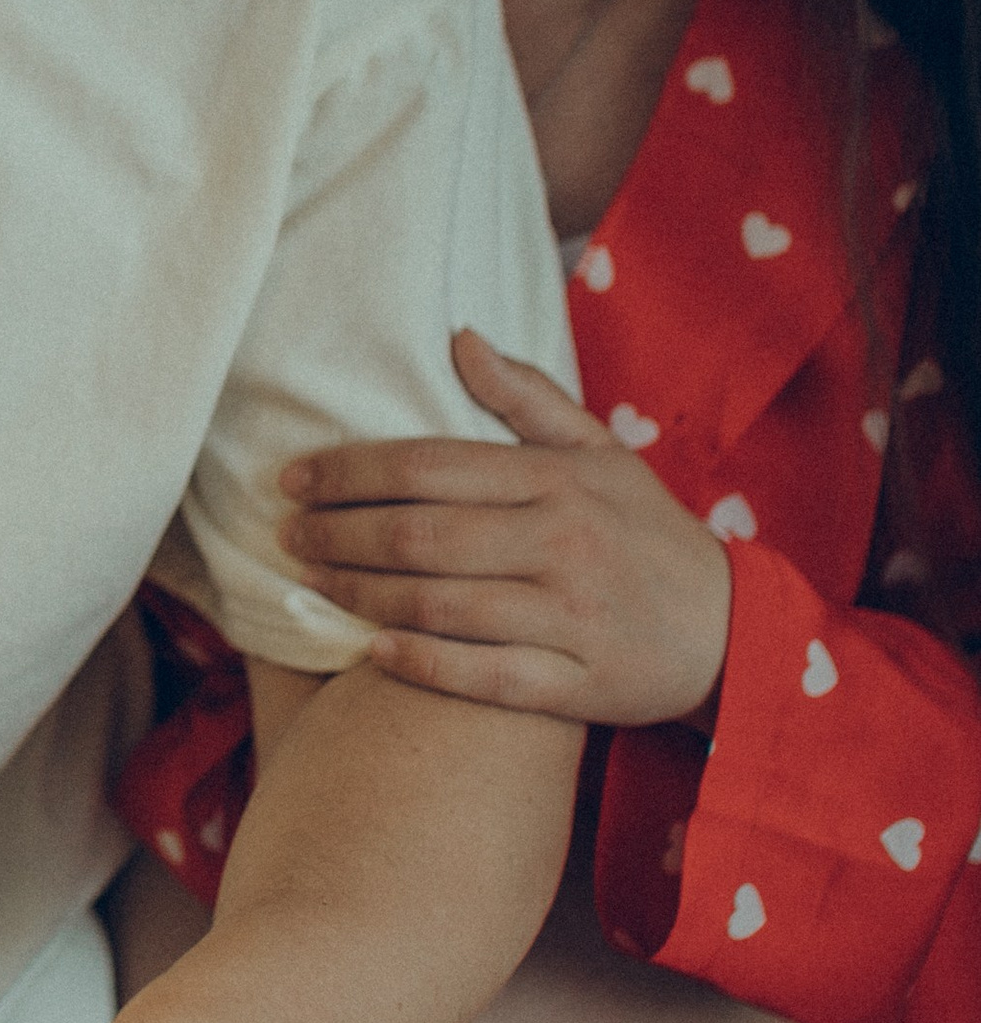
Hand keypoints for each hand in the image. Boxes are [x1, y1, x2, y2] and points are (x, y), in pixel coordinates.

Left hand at [277, 327, 732, 726]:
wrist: (734, 630)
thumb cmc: (646, 534)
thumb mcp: (603, 454)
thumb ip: (528, 398)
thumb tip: (459, 337)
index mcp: (559, 480)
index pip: (430, 465)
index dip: (350, 472)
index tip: (293, 479)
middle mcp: (563, 543)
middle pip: (419, 535)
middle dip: (338, 533)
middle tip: (287, 534)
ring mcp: (570, 618)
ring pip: (439, 605)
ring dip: (360, 594)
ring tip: (311, 582)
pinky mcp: (578, 685)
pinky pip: (483, 677)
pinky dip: (420, 664)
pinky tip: (370, 649)